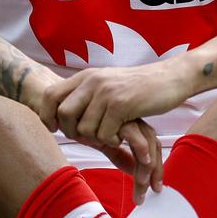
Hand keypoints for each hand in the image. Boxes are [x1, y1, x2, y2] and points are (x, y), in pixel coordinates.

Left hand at [43, 59, 194, 148]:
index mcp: (86, 76)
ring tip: (112, 133)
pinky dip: (113, 141)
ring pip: (85, 129)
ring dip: (97, 139)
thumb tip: (60, 115)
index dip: (46, 115)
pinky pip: (104, 135)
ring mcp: (107, 92)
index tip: (55, 128)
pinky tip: (124, 133)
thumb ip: (86, 95)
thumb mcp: (107, 84)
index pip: (50, 95)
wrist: (170, 78)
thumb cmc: (139, 87)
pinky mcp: (122, 105)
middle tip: (89, 137)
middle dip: (72, 132)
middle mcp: (93, 81)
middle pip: (64, 115)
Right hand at [73, 119, 163, 204]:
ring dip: (147, 165)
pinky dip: (138, 148)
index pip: (151, 146)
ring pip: (146, 141)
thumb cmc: (81, 122)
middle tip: (153, 190)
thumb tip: (133, 170)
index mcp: (132, 126)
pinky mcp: (116, 115)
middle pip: (153, 144)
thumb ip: (117, 154)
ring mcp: (125, 117)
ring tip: (142, 183)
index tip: (155, 187)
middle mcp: (132, 120)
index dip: (156, 167)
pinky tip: (133, 165)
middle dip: (156, 169)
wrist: (62, 106)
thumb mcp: (102, 143)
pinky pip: (132, 134)